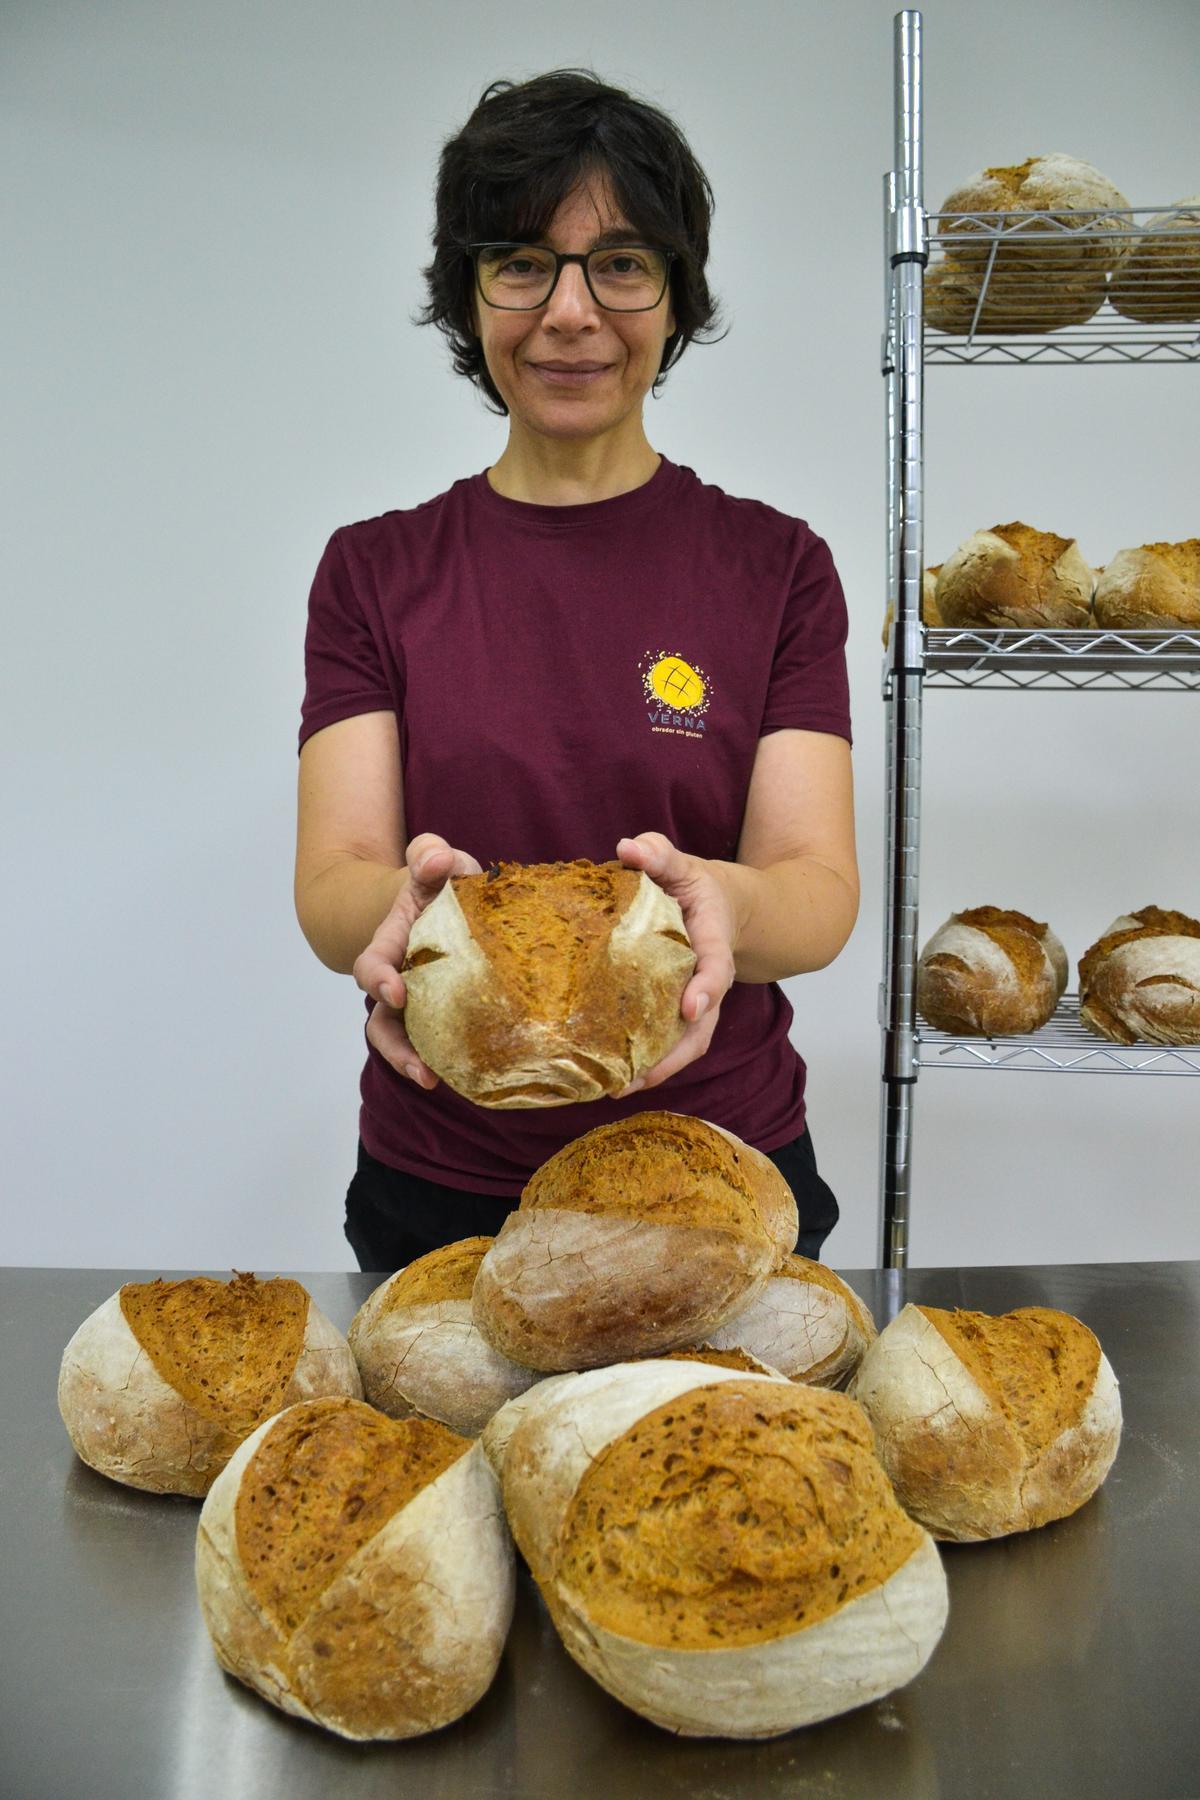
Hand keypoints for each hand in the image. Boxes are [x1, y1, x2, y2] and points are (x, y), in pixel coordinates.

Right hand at [354, 833, 481, 1086]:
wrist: (445, 899)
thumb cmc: (440, 880)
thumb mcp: (436, 860)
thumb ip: (430, 854)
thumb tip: (436, 862)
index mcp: (393, 941)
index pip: (372, 965)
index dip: (379, 980)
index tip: (398, 992)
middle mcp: (400, 978)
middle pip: (382, 1021)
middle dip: (394, 1047)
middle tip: (420, 1068)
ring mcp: (419, 1002)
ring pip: (405, 1040)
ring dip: (415, 1063)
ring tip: (437, 1083)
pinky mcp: (444, 1015)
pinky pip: (439, 1041)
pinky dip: (449, 1058)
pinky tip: (474, 1073)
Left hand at [615, 831, 737, 1093]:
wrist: (729, 909)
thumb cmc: (700, 888)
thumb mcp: (684, 864)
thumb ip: (659, 853)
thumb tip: (628, 848)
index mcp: (712, 943)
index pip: (715, 969)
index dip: (705, 988)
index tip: (690, 1006)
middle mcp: (708, 980)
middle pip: (701, 1025)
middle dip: (673, 1055)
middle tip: (635, 1078)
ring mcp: (698, 1001)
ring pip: (687, 1042)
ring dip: (657, 1069)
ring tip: (616, 1088)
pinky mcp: (679, 1012)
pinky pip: (670, 1041)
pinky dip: (648, 1062)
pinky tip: (613, 1077)